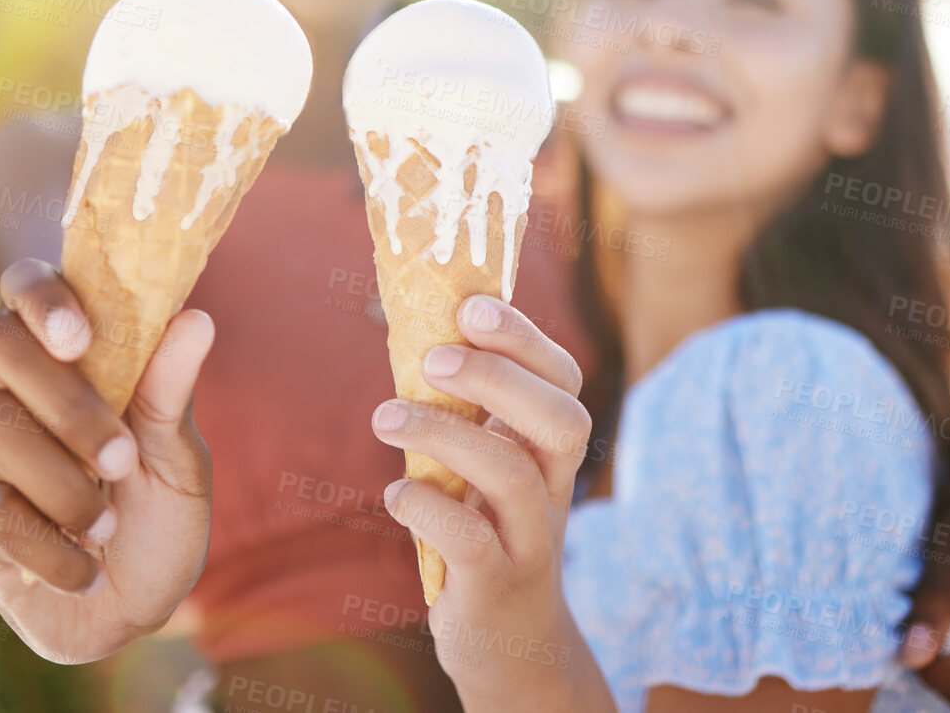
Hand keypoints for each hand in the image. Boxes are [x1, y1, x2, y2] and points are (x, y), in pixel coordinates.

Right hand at [0, 258, 215, 663]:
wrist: (135, 612)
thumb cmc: (159, 518)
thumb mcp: (180, 458)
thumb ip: (173, 393)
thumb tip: (196, 317)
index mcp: (79, 361)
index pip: (30, 287)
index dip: (42, 297)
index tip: (80, 338)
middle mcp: (28, 394)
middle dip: (61, 398)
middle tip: (121, 457)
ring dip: (61, 480)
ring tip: (110, 526)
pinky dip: (51, 547)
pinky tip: (89, 570)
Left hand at [370, 294, 614, 712]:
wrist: (508, 642)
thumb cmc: (482, 530)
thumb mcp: (484, 466)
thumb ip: (466, 410)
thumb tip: (415, 325)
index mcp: (548, 450)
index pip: (564, 380)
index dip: (524, 338)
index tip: (470, 307)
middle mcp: (552, 489)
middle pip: (560, 420)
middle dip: (498, 377)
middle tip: (432, 357)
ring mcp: (529, 539)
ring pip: (510, 475)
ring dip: (444, 433)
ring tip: (385, 416)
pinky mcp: (495, 584)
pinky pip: (469, 540)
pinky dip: (426, 506)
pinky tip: (397, 493)